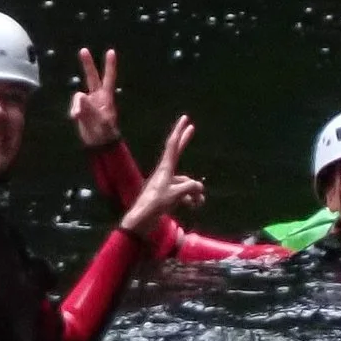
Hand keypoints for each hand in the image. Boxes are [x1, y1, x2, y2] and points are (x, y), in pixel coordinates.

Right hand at [70, 47, 121, 149]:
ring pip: (78, 96)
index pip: (109, 78)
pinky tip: (76, 118)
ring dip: (77, 104)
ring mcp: (88, 102)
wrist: (98, 144)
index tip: (111, 51)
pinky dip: (73, 110)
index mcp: (106, 97)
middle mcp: (97, 96)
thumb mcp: (100, 122)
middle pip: (92, 77)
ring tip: (78, 116)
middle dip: (87, 64)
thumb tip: (81, 96)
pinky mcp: (80, 109)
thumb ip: (90, 109)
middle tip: (83, 50)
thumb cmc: (105, 133)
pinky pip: (74, 106)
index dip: (110, 66)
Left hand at [121, 115, 204, 233]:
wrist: (142, 221)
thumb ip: (191, 187)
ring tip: (196, 204)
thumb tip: (198, 189)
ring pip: (187, 181)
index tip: (185, 119)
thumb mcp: (177, 194)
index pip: (173, 145)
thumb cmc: (156, 204)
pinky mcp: (168, 195)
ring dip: (194, 192)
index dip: (180, 131)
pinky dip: (191, 199)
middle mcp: (166, 173)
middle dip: (185, 141)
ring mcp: (167, 184)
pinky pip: (184, 192)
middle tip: (192, 128)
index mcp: (165, 168)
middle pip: (177, 152)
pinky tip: (193, 207)